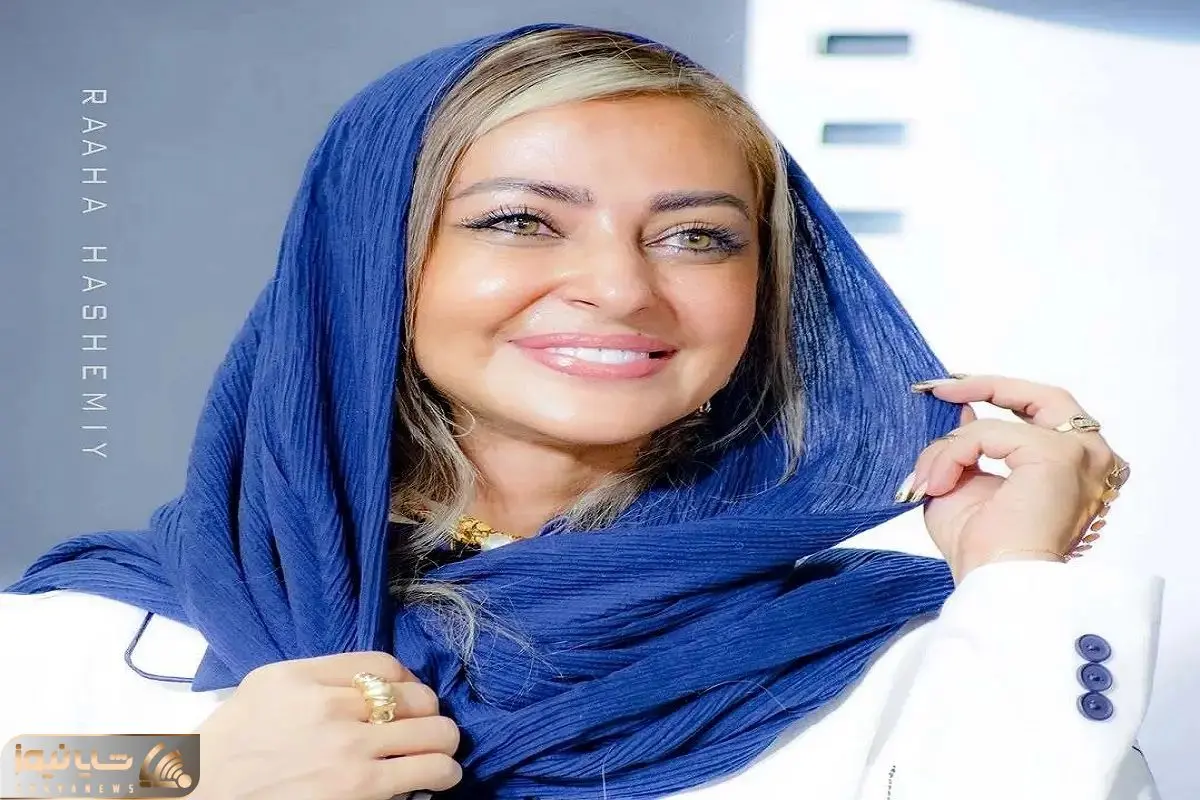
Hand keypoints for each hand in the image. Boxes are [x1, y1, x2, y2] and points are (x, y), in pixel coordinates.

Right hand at [190, 651, 461, 799]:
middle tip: (428, 727)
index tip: (408, 696)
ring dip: (444, 743)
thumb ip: (315, 678)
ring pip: (433, 733)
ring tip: (442, 753)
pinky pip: (425, 773)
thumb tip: (370, 683)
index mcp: (302, 677)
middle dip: (429, 713)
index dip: (407, 681)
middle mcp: (329, 708)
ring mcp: (346, 751)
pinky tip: (440, 777)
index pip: (384, 665)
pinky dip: (442, 773)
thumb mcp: (261, 691)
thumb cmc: (224, 753)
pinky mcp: (359, 791)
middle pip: (416, 697)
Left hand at [901, 374, 1124, 583]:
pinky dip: (955, 453)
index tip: (949, 390)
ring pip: (1002, 421)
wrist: (995, 583)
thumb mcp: (966, 483)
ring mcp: (1080, 455)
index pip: (1041, 412)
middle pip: (1043, 396)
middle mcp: (1090, 458)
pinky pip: (990, 434)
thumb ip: (967, 445)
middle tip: (941, 389)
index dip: (997, 394)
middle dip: (987, 386)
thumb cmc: (984, 549)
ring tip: (931, 479)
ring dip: (954, 445)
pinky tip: (940, 484)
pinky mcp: (1059, 456)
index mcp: (1074, 467)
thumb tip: (959, 409)